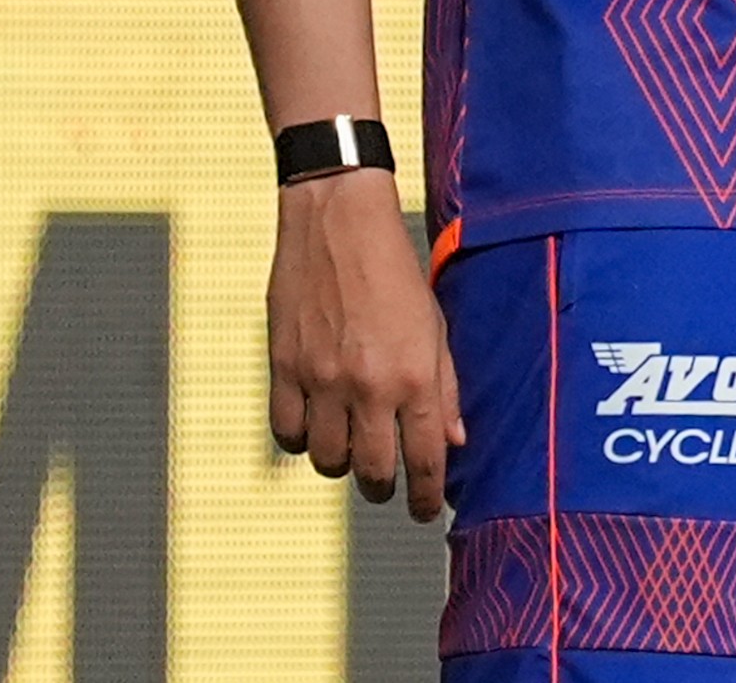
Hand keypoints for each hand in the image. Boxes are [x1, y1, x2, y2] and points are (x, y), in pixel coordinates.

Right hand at [266, 169, 459, 518]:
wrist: (338, 225)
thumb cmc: (396, 273)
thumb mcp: (437, 328)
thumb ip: (445, 389)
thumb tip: (453, 442)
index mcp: (413, 376)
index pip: (423, 459)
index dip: (425, 495)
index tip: (423, 510)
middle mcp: (367, 386)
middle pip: (372, 471)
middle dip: (384, 488)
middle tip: (388, 485)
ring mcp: (320, 380)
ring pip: (326, 460)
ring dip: (342, 464)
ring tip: (353, 448)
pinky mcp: (282, 368)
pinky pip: (287, 433)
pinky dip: (302, 440)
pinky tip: (316, 426)